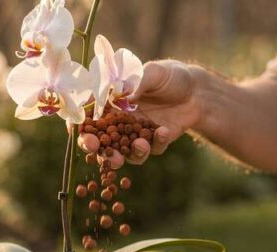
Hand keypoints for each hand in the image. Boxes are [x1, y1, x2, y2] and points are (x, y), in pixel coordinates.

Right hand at [79, 60, 205, 166]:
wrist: (196, 91)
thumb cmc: (169, 75)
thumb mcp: (153, 72)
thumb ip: (136, 82)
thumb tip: (122, 93)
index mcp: (109, 102)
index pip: (87, 116)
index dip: (79, 126)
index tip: (80, 133)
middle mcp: (117, 121)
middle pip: (99, 141)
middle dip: (98, 150)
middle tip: (103, 152)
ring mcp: (134, 134)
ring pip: (122, 153)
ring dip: (128, 154)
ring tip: (141, 145)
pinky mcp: (152, 143)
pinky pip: (150, 150)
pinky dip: (155, 144)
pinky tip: (164, 132)